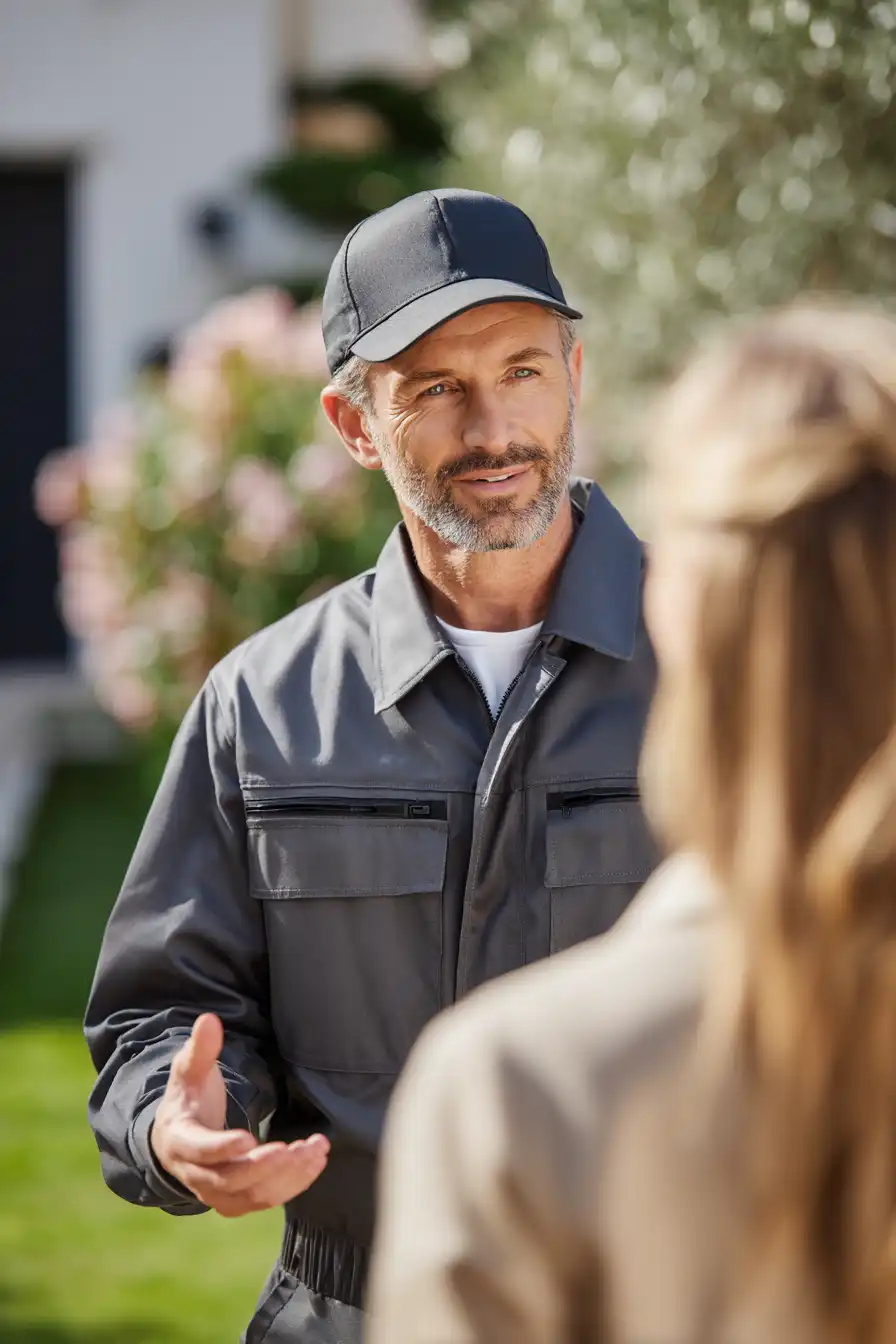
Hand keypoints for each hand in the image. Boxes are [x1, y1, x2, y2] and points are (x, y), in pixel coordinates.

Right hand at [150, 1012, 329, 1217]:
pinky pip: (265, 1199)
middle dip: (264, 1167)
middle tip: (295, 1149)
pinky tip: (315, 1162)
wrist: (178, 1139)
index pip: (200, 1151)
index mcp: (181, 1141)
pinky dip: (292, 1185)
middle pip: (230, 1180)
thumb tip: (209, 1019)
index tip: (248, 1138)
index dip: (222, 1147)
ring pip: (252, 1195)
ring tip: (316, 1151)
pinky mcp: (237, 1201)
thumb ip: (201, 1049)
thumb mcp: (189, 1072)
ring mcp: (217, 1193)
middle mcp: (196, 1175)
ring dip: (287, 1177)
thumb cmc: (188, 1098)